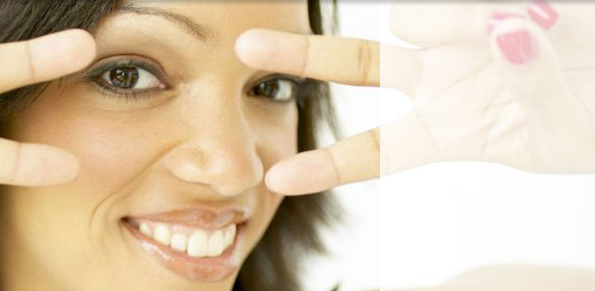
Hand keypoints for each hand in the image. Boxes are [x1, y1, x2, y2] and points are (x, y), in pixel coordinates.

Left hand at [235, 1, 594, 194]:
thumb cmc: (586, 124)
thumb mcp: (560, 130)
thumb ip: (530, 87)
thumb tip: (506, 31)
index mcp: (444, 132)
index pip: (375, 151)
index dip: (328, 165)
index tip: (277, 180)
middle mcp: (438, 82)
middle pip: (356, 64)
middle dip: (302, 54)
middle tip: (245, 45)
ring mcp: (456, 43)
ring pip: (415, 18)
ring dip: (451, 25)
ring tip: (527, 30)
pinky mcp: (482, 12)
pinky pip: (462, 3)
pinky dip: (481, 11)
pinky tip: (522, 16)